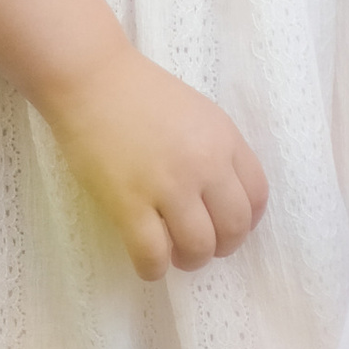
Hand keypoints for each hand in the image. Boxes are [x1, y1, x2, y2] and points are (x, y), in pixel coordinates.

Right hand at [40, 34, 269, 280]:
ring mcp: (167, 186)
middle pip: (234, 227)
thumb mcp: (198, 113)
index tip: (228, 226)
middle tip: (202, 245)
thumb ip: (217, 150)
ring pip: (198, 247)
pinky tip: (148, 262)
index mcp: (224, 139)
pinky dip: (154, 269)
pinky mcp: (129, 203)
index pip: (257, 196)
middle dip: (222, 246)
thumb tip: (223, 198)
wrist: (91, 79)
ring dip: (190, 260)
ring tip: (175, 253)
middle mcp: (204, 164)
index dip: (247, 220)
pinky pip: (152, 255)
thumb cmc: (141, 93)